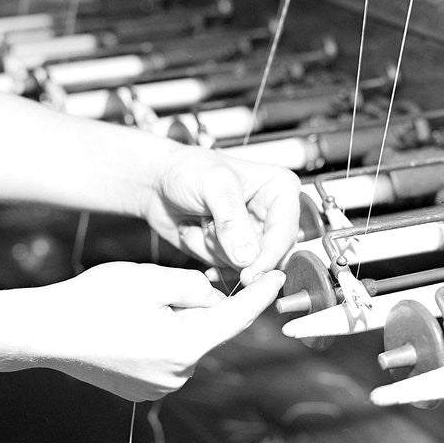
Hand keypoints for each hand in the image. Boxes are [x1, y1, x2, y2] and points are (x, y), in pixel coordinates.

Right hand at [23, 263, 284, 400]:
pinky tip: (128, 324)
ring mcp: (158, 387)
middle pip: (207, 330)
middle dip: (199, 305)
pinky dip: (159, 337)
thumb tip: (214, 295)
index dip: (259, 295)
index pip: (236, 318)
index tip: (278, 278)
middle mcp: (178, 376)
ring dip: (176, 321)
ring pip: (185, 342)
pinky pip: (165, 356)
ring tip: (136, 305)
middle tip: (166, 283)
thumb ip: (195, 285)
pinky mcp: (141, 389)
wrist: (44, 332)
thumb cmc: (93, 301)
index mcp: (185, 348)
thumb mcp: (152, 279)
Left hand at [143, 146, 300, 284]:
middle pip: (270, 256)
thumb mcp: (212, 184)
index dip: (269, 257)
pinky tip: (195, 234)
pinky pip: (228, 271)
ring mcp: (252, 236)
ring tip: (200, 220)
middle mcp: (270, 215)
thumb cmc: (186, 169)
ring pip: (246, 266)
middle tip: (207, 225)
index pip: (285, 233)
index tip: (249, 273)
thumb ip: (232, 220)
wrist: (157, 183)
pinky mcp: (234, 253)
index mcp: (279, 190)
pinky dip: (205, 255)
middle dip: (232, 249)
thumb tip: (248, 257)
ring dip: (214, 248)